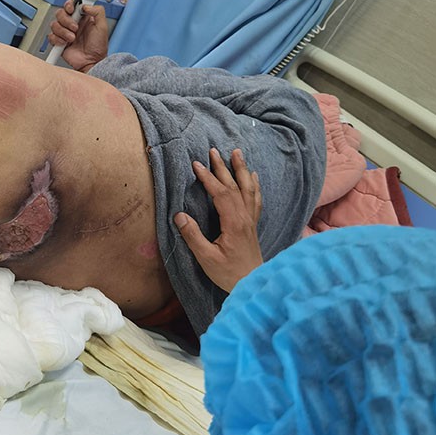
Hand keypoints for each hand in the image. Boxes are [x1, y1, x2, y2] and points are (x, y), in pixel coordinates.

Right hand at [47, 0, 108, 71]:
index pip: (70, 5)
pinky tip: (65, 43)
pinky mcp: (59, 42)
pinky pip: (51, 36)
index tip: (71, 9)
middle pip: (60, 13)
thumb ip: (97, 11)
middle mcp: (72, 24)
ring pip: (54, 24)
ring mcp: (64, 33)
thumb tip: (86, 5)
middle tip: (75, 28)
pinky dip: (57, 39)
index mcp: (82, 18)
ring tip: (72, 38)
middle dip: (66, 20)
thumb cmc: (98, 47)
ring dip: (63, 31)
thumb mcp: (102, 26)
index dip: (68, 5)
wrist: (92, 62)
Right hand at [175, 148, 262, 292]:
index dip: (208, 178)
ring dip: (241, 170)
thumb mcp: (206, 258)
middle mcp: (245, 218)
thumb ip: (193, 236)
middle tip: (213, 150)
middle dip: (223, 167)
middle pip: (235, 186)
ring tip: (236, 153)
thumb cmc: (228, 274)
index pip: (221, 194)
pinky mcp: (252, 225)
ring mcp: (250, 220)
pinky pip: (255, 199)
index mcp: (233, 223)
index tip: (196, 165)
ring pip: (248, 189)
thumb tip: (179, 215)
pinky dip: (254, 185)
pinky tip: (253, 176)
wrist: (252, 284)